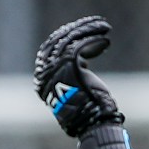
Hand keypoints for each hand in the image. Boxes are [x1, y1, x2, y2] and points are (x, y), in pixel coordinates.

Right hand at [34, 16, 121, 138]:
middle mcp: (46, 74)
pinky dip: (94, 40)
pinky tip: (105, 42)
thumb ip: (71, 74)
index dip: (62, 39)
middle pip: (57, 42)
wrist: (92, 122)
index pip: (47, 52)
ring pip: (70, 40)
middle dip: (76, 31)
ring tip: (103, 28)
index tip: (76, 33)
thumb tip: (80, 56)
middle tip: (92, 25)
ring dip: (88, 30)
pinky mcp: (71, 65)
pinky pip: (80, 44)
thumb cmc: (86, 112)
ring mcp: (57, 69)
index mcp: (42, 82)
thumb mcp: (74, 90)